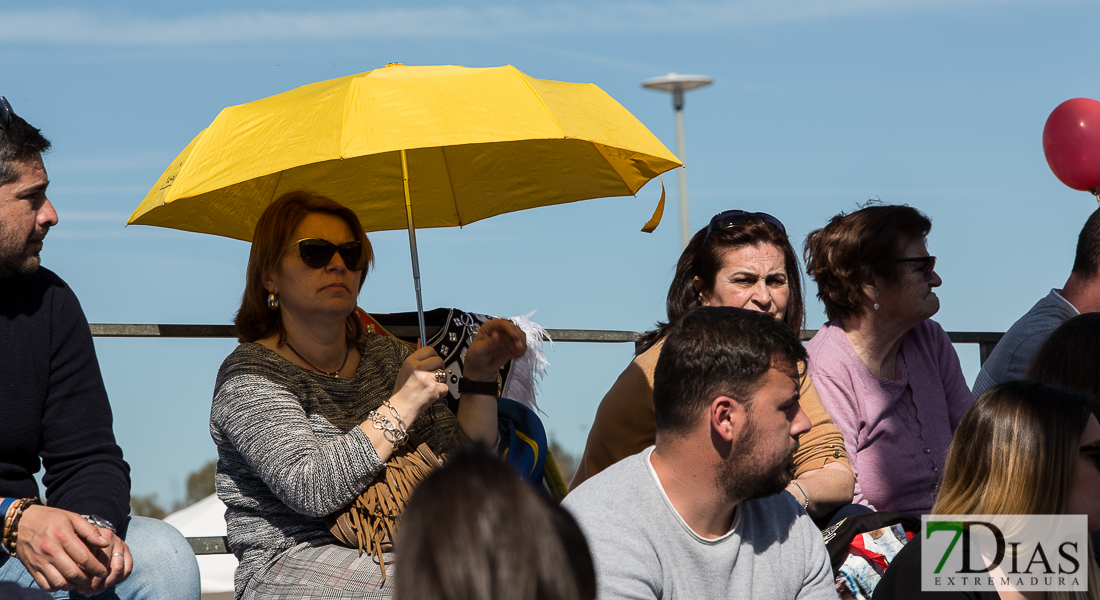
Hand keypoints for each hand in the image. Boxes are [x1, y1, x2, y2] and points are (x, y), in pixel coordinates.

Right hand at [14, 505, 130, 592]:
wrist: (20, 522)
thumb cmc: (51, 518)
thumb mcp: (72, 518)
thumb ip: (90, 531)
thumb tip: (106, 543)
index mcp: (63, 536)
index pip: (84, 558)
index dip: (97, 567)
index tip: (103, 571)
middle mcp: (51, 550)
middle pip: (73, 573)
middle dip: (87, 579)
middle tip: (94, 578)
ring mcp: (40, 561)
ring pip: (60, 582)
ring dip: (73, 585)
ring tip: (80, 581)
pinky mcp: (32, 568)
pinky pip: (46, 585)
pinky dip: (58, 587)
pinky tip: (65, 581)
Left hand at [76, 526, 131, 596]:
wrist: (91, 533)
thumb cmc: (79, 545)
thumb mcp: (73, 549)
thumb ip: (75, 562)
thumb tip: (79, 586)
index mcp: (92, 535)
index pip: (90, 560)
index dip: (85, 577)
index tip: (80, 588)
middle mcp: (108, 537)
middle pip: (104, 565)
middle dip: (96, 583)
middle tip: (88, 591)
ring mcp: (119, 542)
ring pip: (117, 569)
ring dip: (107, 583)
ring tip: (97, 590)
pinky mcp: (126, 549)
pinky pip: (127, 569)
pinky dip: (118, 580)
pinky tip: (108, 584)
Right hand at [389, 346, 449, 418]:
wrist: (400, 409)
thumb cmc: (402, 392)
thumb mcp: (404, 371)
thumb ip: (415, 357)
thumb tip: (421, 341)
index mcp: (410, 362)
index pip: (429, 349)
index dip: (433, 356)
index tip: (432, 362)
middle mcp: (418, 368)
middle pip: (439, 360)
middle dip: (439, 369)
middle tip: (432, 378)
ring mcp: (426, 378)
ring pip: (444, 374)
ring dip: (440, 382)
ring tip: (429, 387)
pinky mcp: (434, 388)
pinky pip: (445, 387)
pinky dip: (441, 393)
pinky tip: (431, 395)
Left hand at [463, 319, 526, 381]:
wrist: (480, 369)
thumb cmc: (476, 357)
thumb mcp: (479, 350)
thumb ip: (488, 343)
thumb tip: (496, 334)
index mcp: (490, 327)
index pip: (502, 323)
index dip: (510, 328)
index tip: (515, 337)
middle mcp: (500, 330)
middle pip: (514, 328)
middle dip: (519, 337)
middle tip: (518, 348)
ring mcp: (507, 338)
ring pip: (520, 336)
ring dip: (522, 344)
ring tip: (517, 354)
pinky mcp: (512, 346)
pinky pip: (521, 345)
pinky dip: (522, 350)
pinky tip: (515, 357)